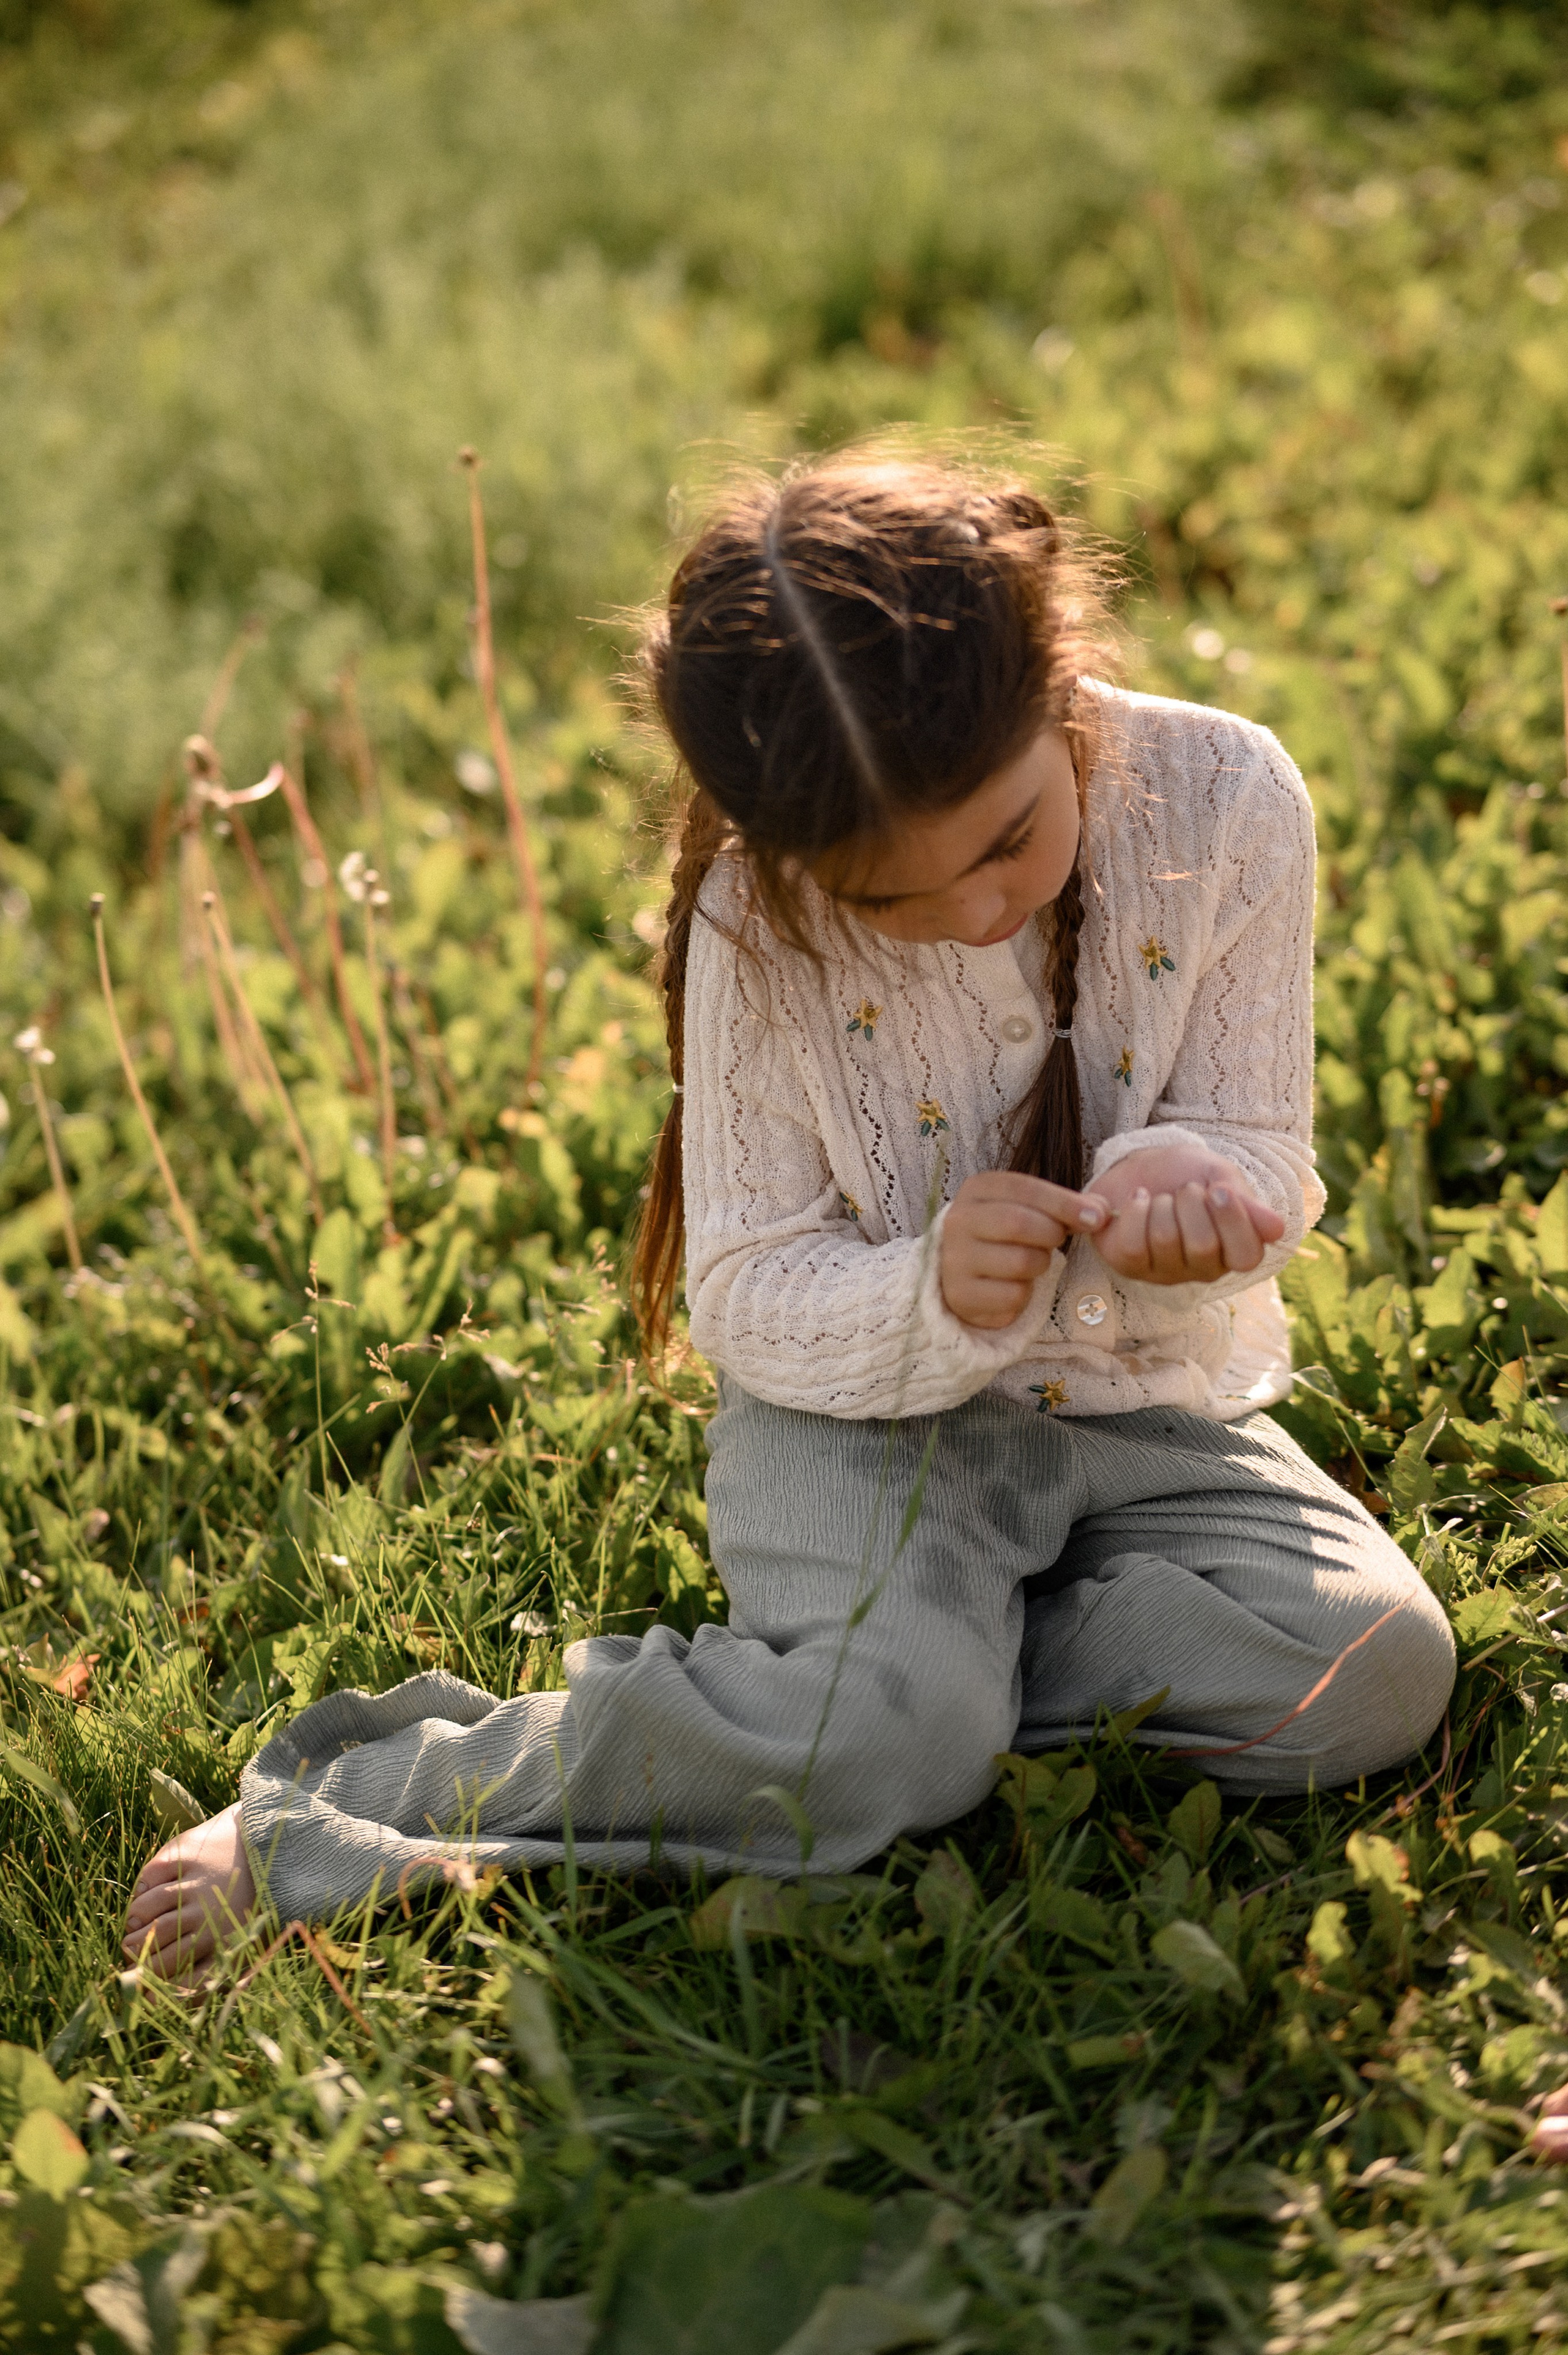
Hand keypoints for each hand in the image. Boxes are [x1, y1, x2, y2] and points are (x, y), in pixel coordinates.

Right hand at [940, 1170, 1106, 1330]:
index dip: (1064, 1202)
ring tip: (1033, 1262)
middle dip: (1052, 1233)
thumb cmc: (1006, 1236)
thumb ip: (1065, 1205)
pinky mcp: (960, 1294)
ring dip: (1040, 1264)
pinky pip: (1013, 1294)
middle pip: (1019, 1223)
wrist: (966, 1274)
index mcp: (977, 1189)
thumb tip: (1101, 1211)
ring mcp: (955, 1258)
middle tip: (1058, 1240)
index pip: (1024, 1188)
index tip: (1097, 1217)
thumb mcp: (1030, 1209)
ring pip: (1020, 1261)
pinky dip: (1025, 1294)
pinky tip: (1016, 1286)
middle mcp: (959, 1220)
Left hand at [1084, 1144, 1284, 1285]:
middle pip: (1203, 1245)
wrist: (1144, 1166)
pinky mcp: (1131, 1267)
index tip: (1219, 1189)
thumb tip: (1277, 1229)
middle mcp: (1204, 1269)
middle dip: (1191, 1201)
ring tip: (1162, 1197)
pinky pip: (1133, 1246)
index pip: (1247, 1256)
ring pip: (1166, 1240)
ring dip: (1161, 1203)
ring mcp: (1166, 1272)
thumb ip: (1248, 1205)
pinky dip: (1134, 1211)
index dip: (1233, 1220)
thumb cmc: (1189, 1176)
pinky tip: (1138, 1199)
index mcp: (1236, 1250)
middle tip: (1186, 1189)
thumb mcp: (1222, 1179)